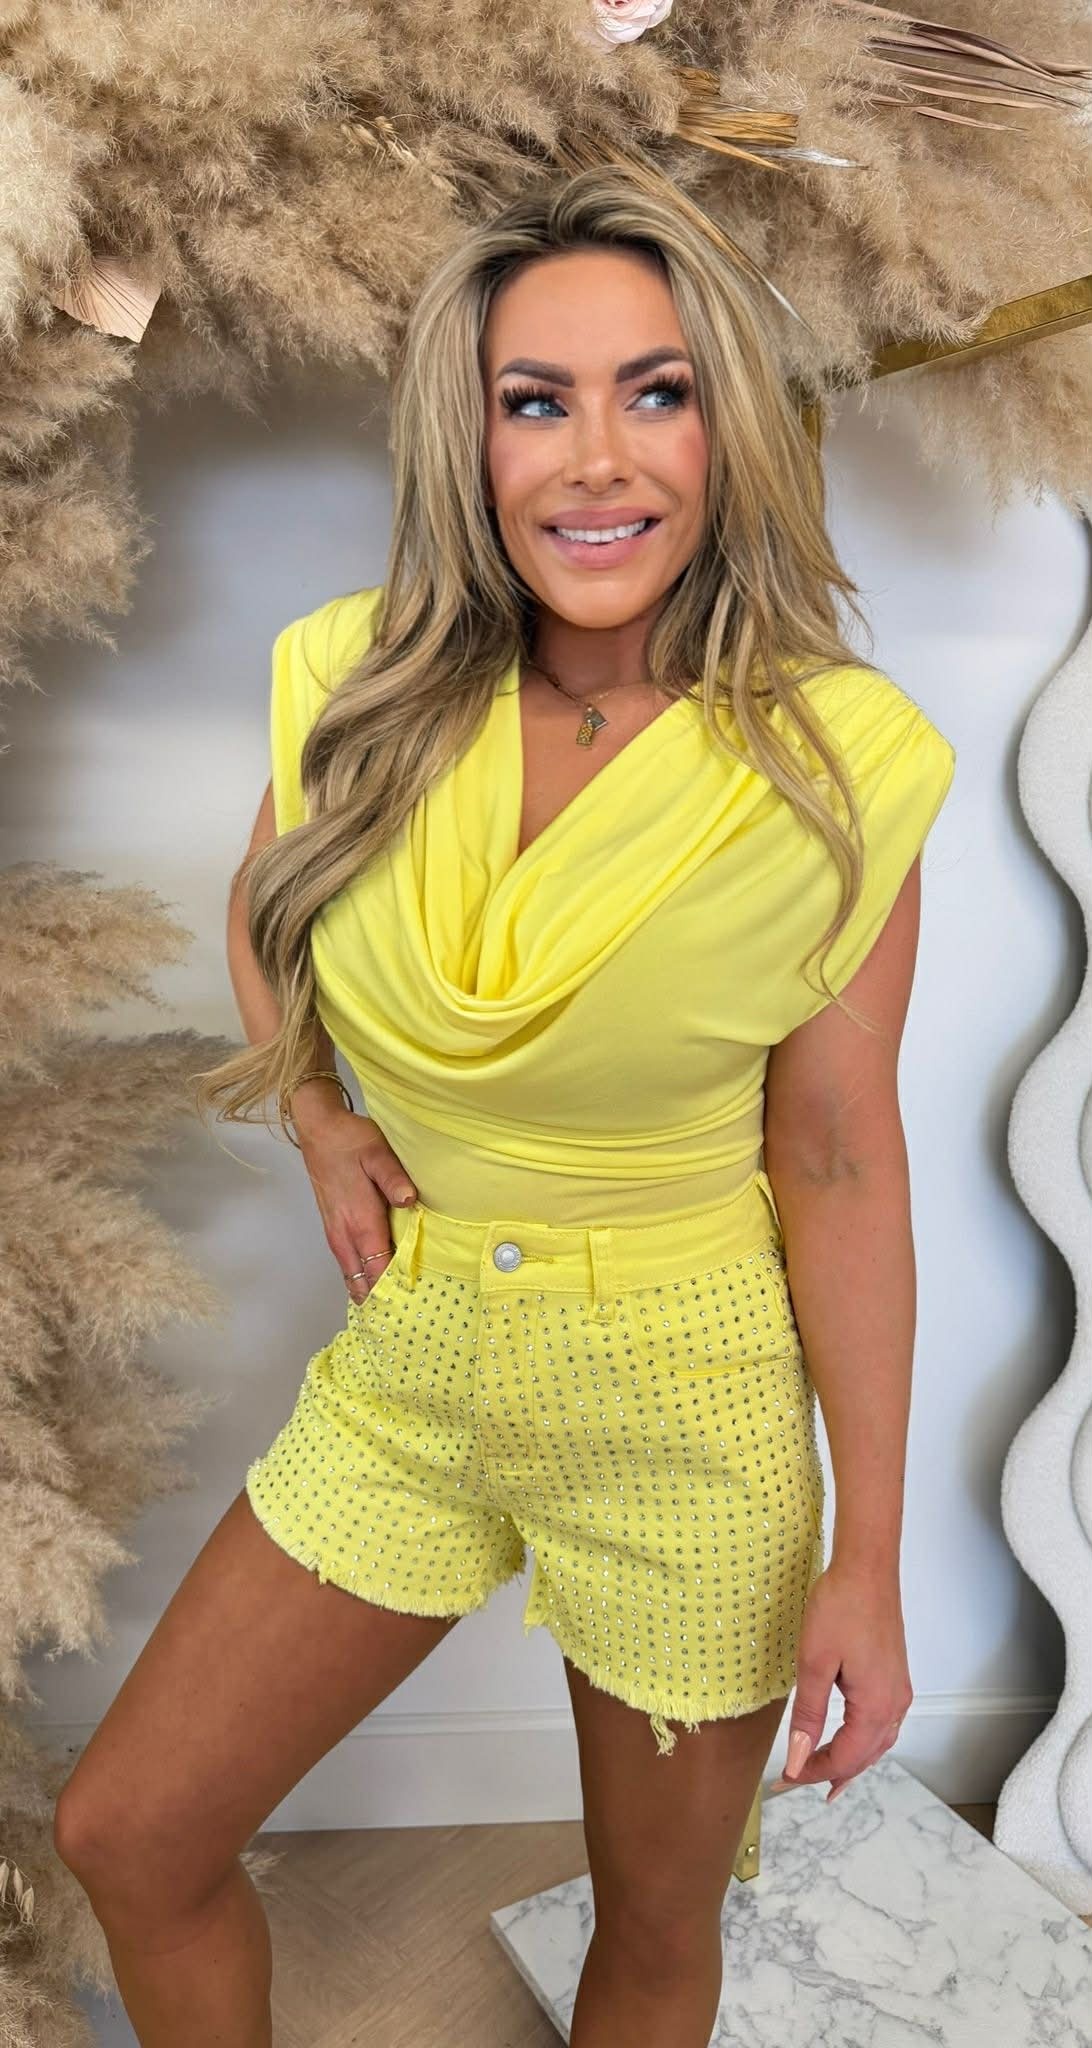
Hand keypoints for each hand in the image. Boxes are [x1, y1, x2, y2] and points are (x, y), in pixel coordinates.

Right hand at [296, 1108, 416, 1303]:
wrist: (318, 1131)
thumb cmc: (350, 1141)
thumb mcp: (377, 1152)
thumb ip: (393, 1178)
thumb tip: (410, 1200)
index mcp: (360, 1221)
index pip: (378, 1270)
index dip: (394, 1291)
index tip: (414, 1307)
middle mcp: (345, 1235)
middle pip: (362, 1282)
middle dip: (382, 1301)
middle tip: (409, 1316)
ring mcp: (336, 1234)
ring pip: (352, 1277)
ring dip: (370, 1292)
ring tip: (395, 1309)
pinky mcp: (332, 1229)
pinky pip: (347, 1265)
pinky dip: (360, 1280)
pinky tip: (375, 1285)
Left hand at [769, 1562, 912, 1804]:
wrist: (866, 1567)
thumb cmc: (840, 1608)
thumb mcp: (814, 1664)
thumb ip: (808, 1716)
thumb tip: (799, 1760)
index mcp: (876, 1707)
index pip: (844, 1759)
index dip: (812, 1773)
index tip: (784, 1778)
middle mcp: (895, 1704)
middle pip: (864, 1757)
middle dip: (829, 1771)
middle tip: (795, 1780)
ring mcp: (899, 1690)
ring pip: (877, 1743)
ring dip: (850, 1760)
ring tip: (824, 1774)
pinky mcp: (896, 1676)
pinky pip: (883, 1724)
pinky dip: (864, 1741)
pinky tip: (851, 1740)